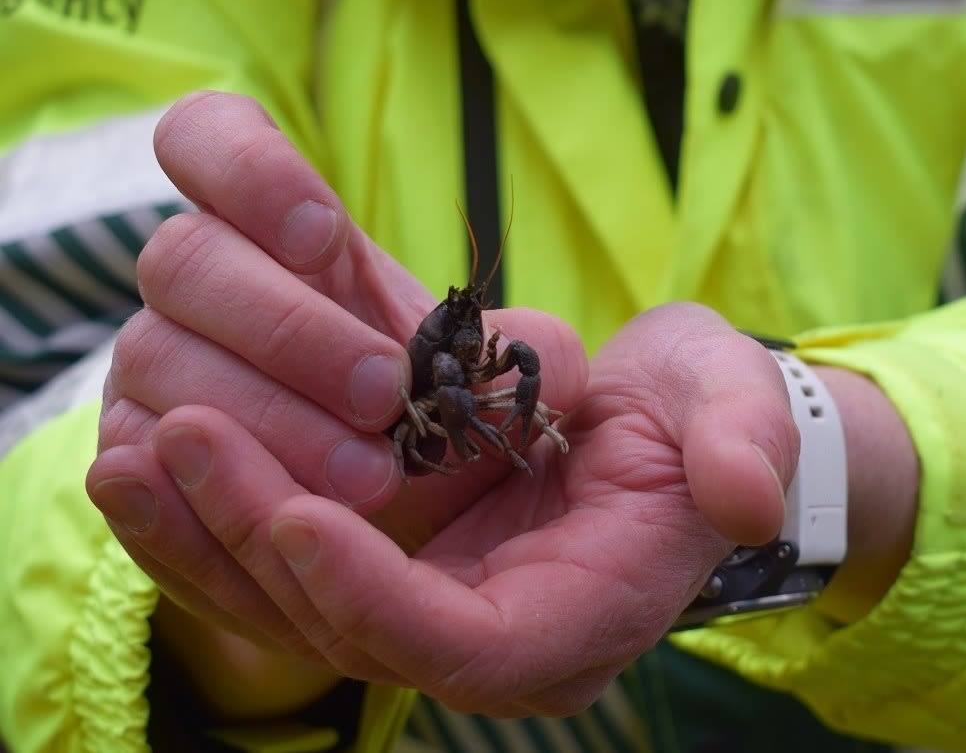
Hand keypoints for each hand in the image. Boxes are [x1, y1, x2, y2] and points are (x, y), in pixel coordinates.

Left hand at [86, 91, 798, 717]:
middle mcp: (499, 642)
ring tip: (129, 456)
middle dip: (262, 545)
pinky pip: (289, 576)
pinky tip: (146, 465)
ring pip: (302, 614)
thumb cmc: (702, 419)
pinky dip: (215, 529)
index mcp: (584, 616)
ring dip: (210, 541)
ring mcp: (439, 616)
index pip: (468, 649)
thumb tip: (745, 496)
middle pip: (358, 635)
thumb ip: (745, 450)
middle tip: (182, 440)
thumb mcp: (736, 406)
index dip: (380, 596)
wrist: (670, 433)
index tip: (302, 513)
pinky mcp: (397, 575)